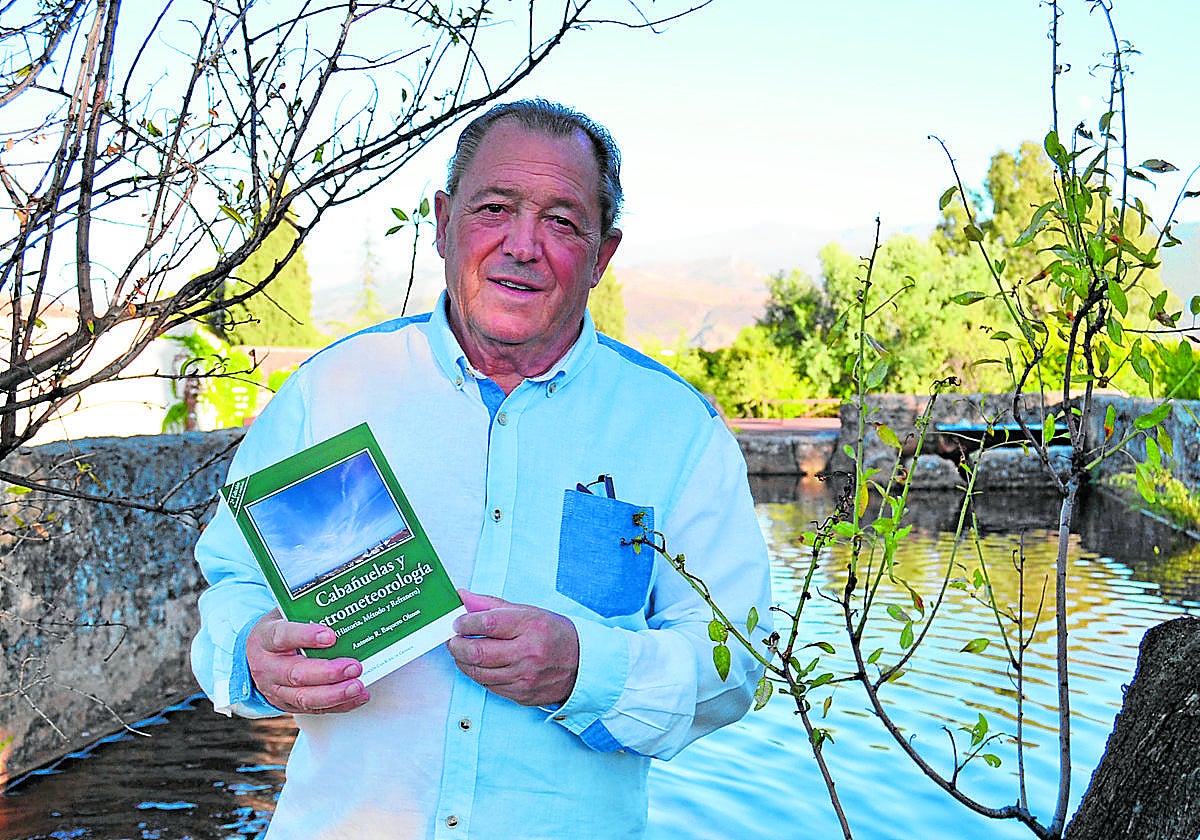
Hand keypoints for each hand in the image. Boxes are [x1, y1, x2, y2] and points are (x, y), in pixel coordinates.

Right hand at [246, 609, 368, 714]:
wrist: (258, 655)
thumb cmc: (279, 631)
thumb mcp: (286, 615)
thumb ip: (308, 612)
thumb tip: (343, 603)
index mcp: (265, 638)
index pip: (283, 636)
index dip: (306, 636)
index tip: (330, 636)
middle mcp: (268, 667)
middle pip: (296, 673)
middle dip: (328, 672)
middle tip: (353, 666)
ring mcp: (276, 689)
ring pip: (304, 697)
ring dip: (334, 694)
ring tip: (357, 686)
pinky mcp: (288, 705)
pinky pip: (314, 709)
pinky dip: (339, 705)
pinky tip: (357, 697)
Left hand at [446, 591, 578, 706]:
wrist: (583, 664)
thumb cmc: (554, 634)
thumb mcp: (528, 612)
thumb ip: (492, 605)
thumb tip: (463, 597)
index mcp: (531, 626)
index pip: (488, 624)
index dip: (465, 623)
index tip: (458, 622)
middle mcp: (528, 653)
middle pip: (478, 652)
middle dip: (457, 645)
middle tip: (454, 639)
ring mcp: (524, 677)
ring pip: (478, 673)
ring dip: (463, 661)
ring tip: (463, 652)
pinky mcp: (521, 695)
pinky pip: (488, 686)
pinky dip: (478, 674)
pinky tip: (479, 665)